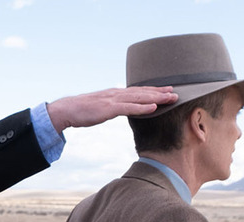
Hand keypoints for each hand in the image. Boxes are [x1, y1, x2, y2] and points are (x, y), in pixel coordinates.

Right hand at [47, 86, 177, 132]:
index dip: (153, 90)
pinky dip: (142, 107)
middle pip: (142, 92)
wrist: (67, 109)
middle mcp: (116, 94)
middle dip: (160, 92)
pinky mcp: (109, 109)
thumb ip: (111, 106)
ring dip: (156, 98)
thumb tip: (118, 109)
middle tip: (176, 93)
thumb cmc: (81, 110)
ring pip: (139, 98)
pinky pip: (129, 108)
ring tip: (171, 98)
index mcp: (114, 94)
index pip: (137, 91)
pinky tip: (153, 107)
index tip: (166, 90)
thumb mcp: (99, 107)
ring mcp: (113, 100)